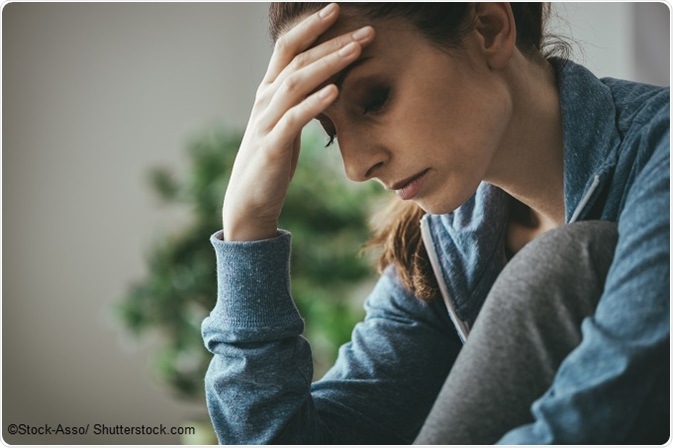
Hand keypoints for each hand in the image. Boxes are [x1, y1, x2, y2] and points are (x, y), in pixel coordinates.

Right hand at [221, 3, 374, 240]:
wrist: (250, 198)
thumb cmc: (273, 158)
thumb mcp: (288, 122)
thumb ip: (302, 98)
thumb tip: (330, 78)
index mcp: (269, 91)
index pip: (288, 47)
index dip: (311, 26)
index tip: (338, 9)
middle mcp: (265, 99)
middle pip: (297, 59)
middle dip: (331, 40)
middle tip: (365, 29)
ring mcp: (266, 121)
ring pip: (296, 82)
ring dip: (328, 64)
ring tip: (356, 50)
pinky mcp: (272, 146)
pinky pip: (294, 119)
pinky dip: (314, 103)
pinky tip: (335, 91)